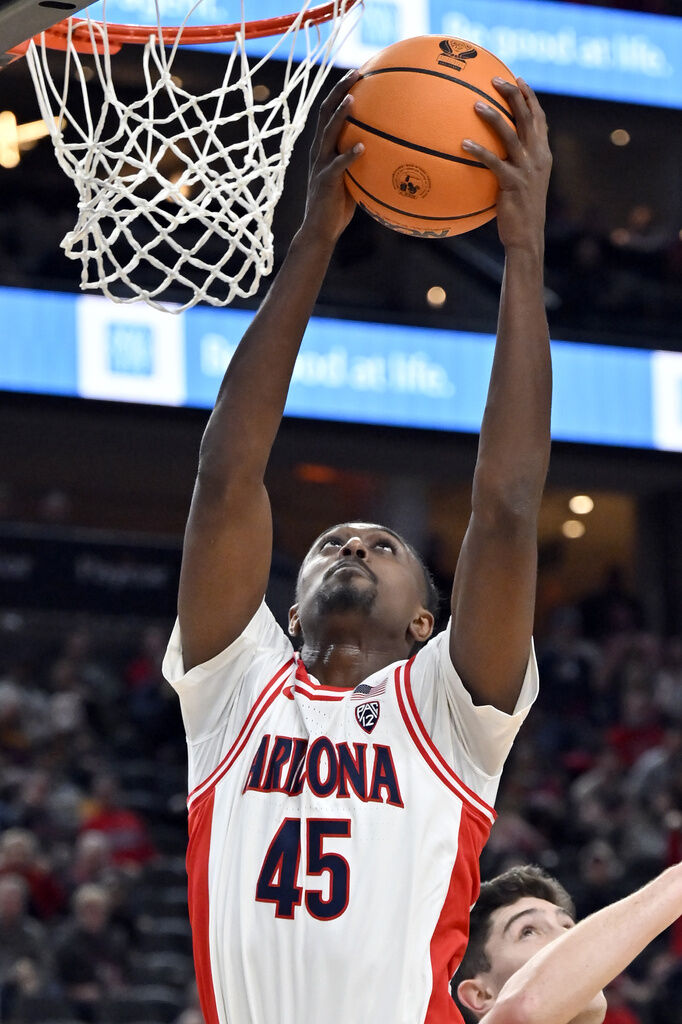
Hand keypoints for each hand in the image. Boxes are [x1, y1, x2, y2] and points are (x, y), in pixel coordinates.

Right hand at [301, 70, 363, 245]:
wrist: (320, 231)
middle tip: (356, 73)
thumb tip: (389, 153)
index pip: (329, 112)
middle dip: (339, 90)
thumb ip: (363, 163)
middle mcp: (319, 151)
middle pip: (325, 112)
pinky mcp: (325, 181)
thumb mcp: (352, 179)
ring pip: (328, 133)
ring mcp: (320, 165)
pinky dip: (349, 155)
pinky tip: (362, 147)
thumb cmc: (339, 208)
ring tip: (353, 99)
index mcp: (324, 148)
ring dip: (340, 115)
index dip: (340, 91)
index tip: (358, 73)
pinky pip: (338, 165)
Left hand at [462, 77, 551, 250]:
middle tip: (496, 79)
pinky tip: (463, 144)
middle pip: (528, 117)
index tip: (518, 78)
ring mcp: (527, 169)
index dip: (530, 96)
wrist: (527, 235)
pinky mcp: (513, 183)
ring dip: (493, 117)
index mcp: (542, 154)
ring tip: (476, 104)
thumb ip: (514, 164)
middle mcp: (538, 156)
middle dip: (514, 94)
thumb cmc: (520, 211)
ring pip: (512, 134)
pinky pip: (494, 162)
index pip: (539, 118)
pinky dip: (479, 151)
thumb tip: (494, 153)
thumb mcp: (523, 183)